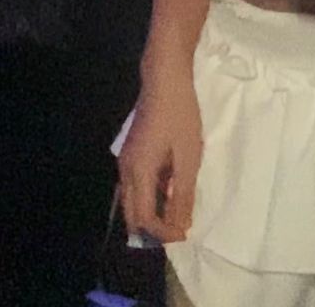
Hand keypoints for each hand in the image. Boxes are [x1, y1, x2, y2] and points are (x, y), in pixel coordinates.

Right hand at [117, 78, 202, 243]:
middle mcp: (125, 170)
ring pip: (132, 200)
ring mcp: (126, 159)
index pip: (144, 217)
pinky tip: (169, 190)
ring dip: (151, 212)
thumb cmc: (180, 114)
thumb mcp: (188, 155)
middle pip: (132, 213)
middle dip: (153, 228)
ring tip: (177, 214)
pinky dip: (150, 195)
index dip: (163, 232)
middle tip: (178, 231)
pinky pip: (136, 185)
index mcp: (138, 173)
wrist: (164, 79)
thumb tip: (181, 224)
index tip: (184, 236)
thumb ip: (183, 192)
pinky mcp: (132, 151)